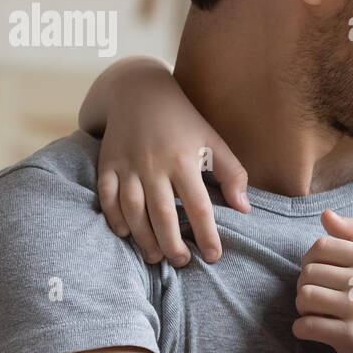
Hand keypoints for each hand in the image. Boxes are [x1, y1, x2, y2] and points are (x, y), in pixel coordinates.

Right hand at [97, 68, 249, 265]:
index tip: (213, 256)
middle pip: (163, 215)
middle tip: (182, 262)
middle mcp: (154, 164)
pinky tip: (126, 235)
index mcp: (184, 159)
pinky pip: (107, 198)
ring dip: (143, 239)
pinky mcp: (107, 164)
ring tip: (155, 257)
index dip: (207, 234)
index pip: (199, 206)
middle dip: (173, 245)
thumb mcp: (213, 140)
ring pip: (133, 211)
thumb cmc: (183, 120)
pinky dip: (114, 219)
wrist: (138, 90)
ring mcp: (128, 165)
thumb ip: (232, 173)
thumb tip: (244, 209)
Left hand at [292, 210, 352, 352]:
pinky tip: (313, 328)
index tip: (318, 271)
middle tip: (317, 295)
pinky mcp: (349, 336)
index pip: (321, 246)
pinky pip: (306, 326)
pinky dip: (302, 328)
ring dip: (302, 306)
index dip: (311, 258)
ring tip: (315, 311)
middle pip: (309, 272)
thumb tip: (326, 214)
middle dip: (305, 284)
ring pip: (305, 297)